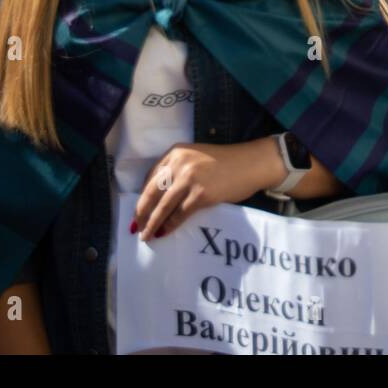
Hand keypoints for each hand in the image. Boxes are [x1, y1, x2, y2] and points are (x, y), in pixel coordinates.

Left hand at [132, 140, 283, 241]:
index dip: (143, 196)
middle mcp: (179, 163)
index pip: (151, 177)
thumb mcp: (197, 158)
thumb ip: (178, 171)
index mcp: (176, 152)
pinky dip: (171, 225)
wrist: (252, 163)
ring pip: (163, 206)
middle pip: (152, 192)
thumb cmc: (226, 162)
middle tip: (135, 227)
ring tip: (146, 235)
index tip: (139, 210)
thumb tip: (159, 198)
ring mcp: (190, 179)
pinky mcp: (201, 194)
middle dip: (141, 212)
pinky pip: (180, 214)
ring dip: (152, 223)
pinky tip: (165, 232)